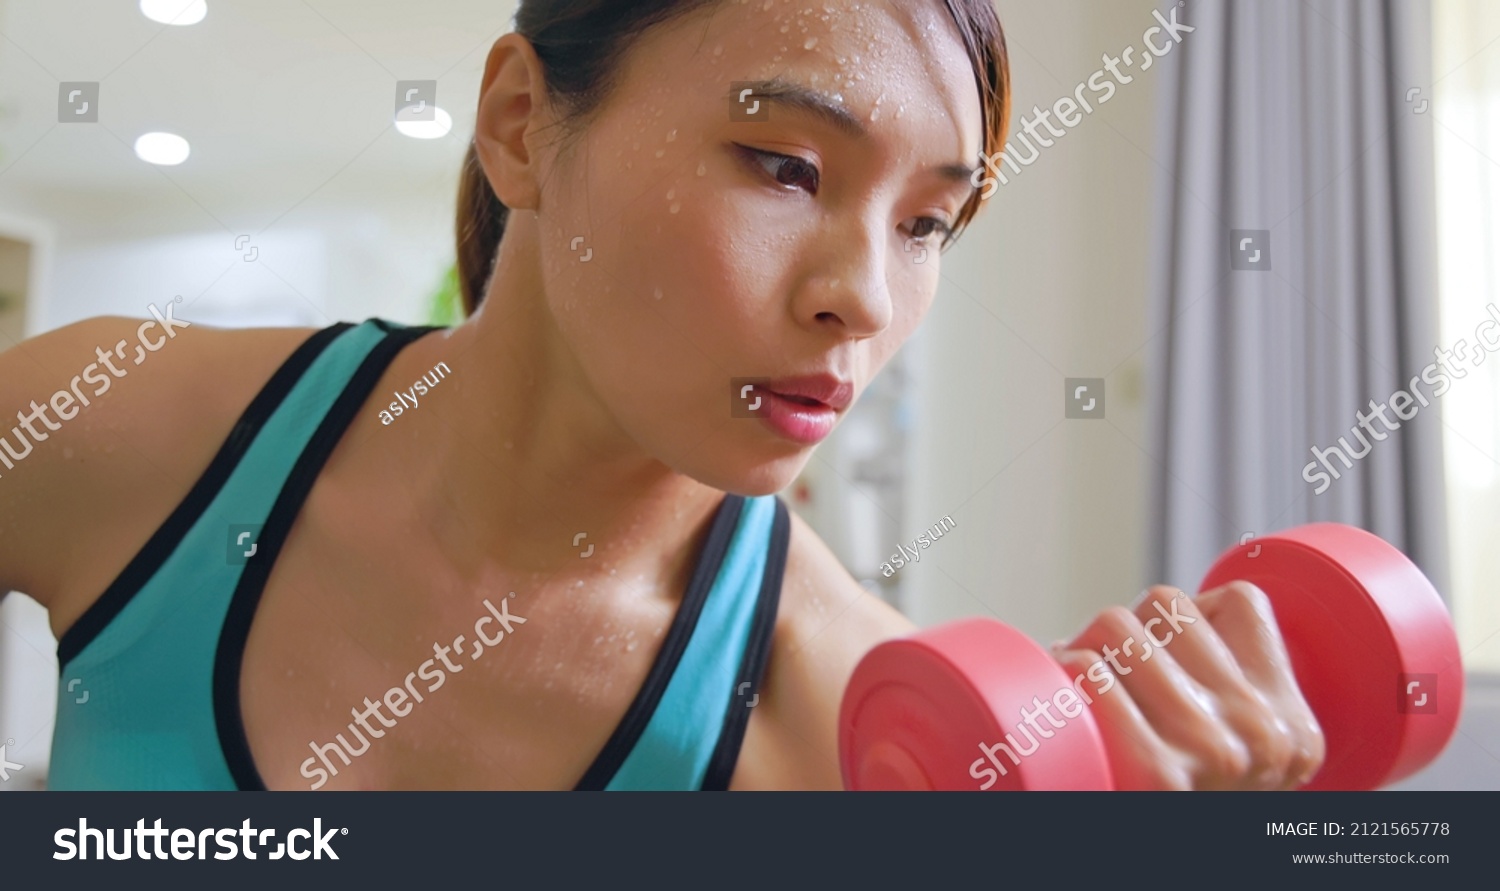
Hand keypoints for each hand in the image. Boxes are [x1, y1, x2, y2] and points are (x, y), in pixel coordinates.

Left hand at [1050, 583, 1324, 789]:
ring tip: (1076, 682)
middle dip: (1123, 629)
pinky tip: (1061, 689)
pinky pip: (1095, 675)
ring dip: (1083, 645)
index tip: (1162, 652)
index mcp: (1295, 725)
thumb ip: (1226, 691)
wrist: (1156, 871)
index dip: (1187, 617)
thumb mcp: (1239, 754)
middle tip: (1100, 670)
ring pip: (1120, 625)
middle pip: (1167, 605)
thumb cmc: (1176, 801)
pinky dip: (1067, 672)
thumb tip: (1159, 612)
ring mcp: (1216, 757)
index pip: (1241, 600)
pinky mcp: (1157, 778)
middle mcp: (1267, 738)